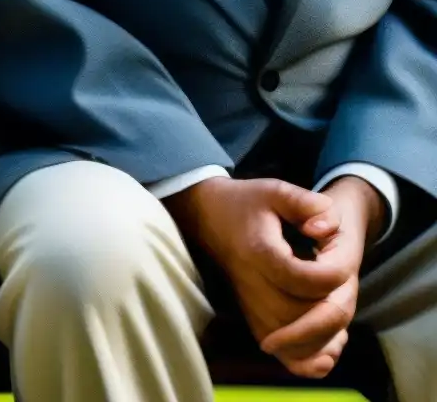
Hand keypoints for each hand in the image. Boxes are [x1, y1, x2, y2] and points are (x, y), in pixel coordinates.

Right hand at [168, 176, 356, 378]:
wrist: (207, 215)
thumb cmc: (247, 202)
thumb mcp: (277, 190)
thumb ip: (309, 203)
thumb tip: (326, 230)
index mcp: (260, 252)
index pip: (304, 280)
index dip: (332, 275)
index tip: (334, 252)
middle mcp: (251, 283)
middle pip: (302, 316)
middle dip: (333, 310)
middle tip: (343, 287)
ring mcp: (249, 302)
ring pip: (292, 339)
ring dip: (323, 339)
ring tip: (341, 329)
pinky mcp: (250, 314)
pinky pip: (279, 350)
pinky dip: (304, 359)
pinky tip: (325, 357)